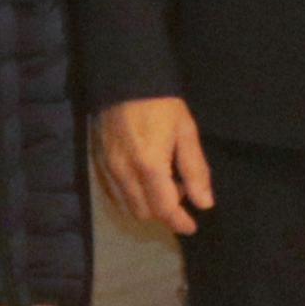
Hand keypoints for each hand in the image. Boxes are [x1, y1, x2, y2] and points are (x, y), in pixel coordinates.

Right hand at [93, 94, 213, 235]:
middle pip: (144, 213)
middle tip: (179, 191)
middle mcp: (125, 173)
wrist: (124, 79)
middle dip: (164, 212)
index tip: (192, 226)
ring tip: (163, 183)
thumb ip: (194, 169)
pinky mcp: (100, 164)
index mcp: (149, 165)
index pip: (164, 209)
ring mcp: (109, 170)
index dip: (179, 222)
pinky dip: (132, 197)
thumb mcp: (186, 130)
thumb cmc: (161, 103)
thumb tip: (204, 203)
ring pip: (128, 207)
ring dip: (148, 206)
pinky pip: (116, 194)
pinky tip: (144, 180)